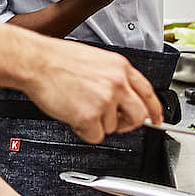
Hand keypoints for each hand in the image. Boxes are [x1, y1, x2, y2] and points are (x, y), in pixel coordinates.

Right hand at [23, 38, 162, 142]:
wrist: (37, 62)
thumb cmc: (59, 60)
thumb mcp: (96, 59)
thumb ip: (114, 77)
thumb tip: (123, 96)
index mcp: (120, 66)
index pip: (148, 92)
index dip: (155, 109)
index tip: (157, 119)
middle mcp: (117, 82)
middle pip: (138, 115)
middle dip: (127, 123)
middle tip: (112, 121)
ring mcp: (106, 99)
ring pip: (114, 127)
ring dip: (98, 123)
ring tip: (80, 105)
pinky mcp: (91, 116)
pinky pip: (95, 136)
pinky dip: (83, 130)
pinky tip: (73, 113)